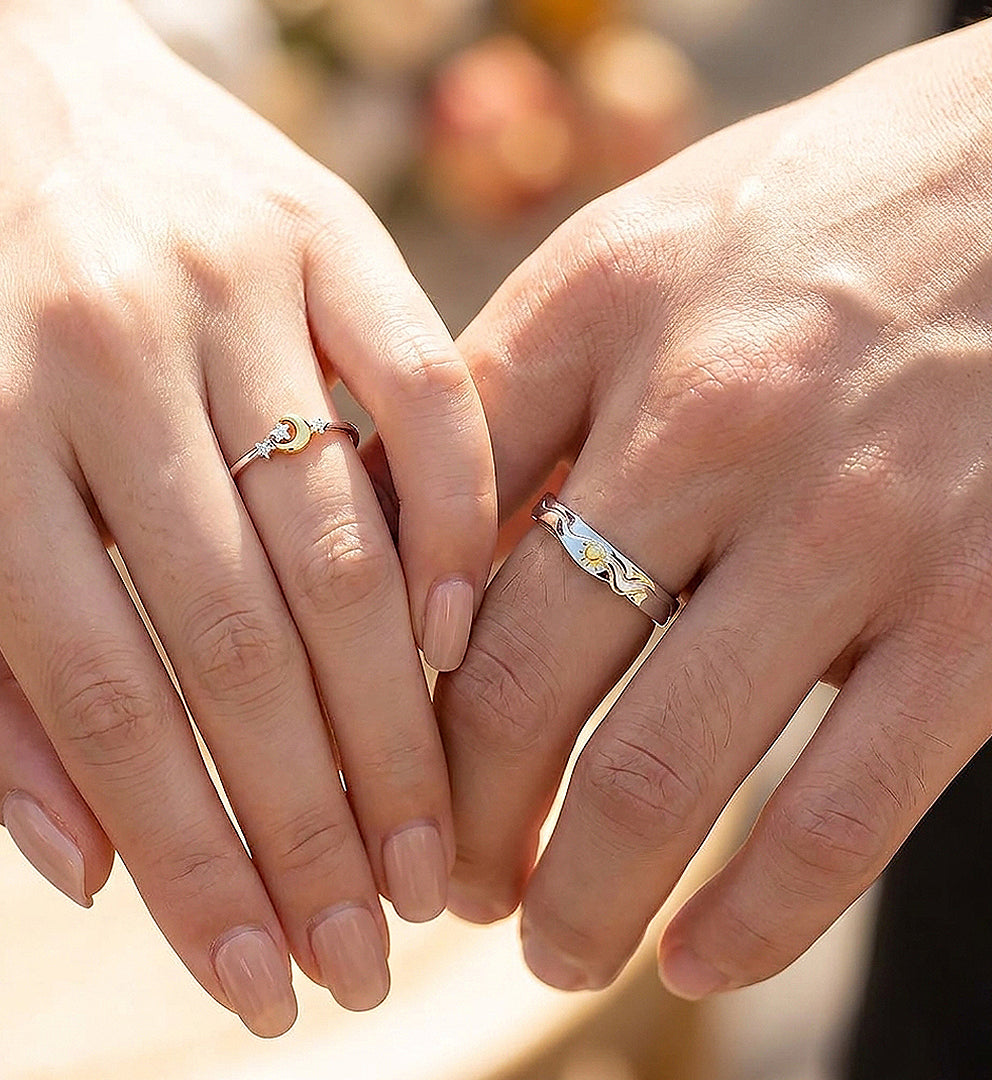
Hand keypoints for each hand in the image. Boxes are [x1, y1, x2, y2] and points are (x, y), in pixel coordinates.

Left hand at [0, 0, 493, 1033]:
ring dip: (397, 718)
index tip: (258, 981)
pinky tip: (471, 642)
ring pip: (340, 537)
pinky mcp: (319, 226)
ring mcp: (226, 279)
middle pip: (240, 639)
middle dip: (316, 821)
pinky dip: (456, 519)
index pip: (100, 701)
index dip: (192, 860)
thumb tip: (88, 864)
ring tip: (435, 846)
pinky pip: (417, 389)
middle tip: (374, 948)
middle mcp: (101, 351)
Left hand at [437, 21, 991, 997]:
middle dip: (460, 816)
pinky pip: (837, 812)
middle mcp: (709, 416)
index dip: (375, 670)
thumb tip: (410, 544)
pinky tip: (694, 961)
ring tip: (550, 946)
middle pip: (519, 676)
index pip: (429, 528)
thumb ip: (518, 385)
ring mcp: (849, 518)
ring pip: (656, 768)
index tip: (365, 751)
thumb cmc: (819, 216)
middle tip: (444, 882)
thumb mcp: (639, 252)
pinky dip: (754, 918)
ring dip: (580, 896)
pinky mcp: (980, 607)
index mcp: (598, 312)